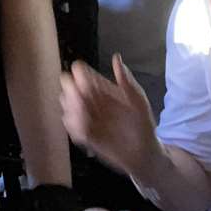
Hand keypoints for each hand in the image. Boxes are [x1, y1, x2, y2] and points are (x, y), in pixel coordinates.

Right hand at [61, 55, 159, 176]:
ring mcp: (87, 117)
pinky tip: (84, 128)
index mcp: (102, 88)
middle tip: (80, 98)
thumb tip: (116, 57)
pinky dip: (73, 124)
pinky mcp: (86, 135)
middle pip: (68, 87)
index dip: (78, 74)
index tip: (82, 79)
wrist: (145, 154)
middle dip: (70, 90)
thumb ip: (126, 81)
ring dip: (70, 107)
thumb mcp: (138, 101)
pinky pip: (71, 126)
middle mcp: (91, 100)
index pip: (81, 73)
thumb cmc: (143, 124)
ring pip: (66, 105)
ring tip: (83, 114)